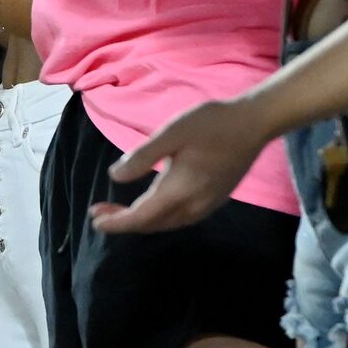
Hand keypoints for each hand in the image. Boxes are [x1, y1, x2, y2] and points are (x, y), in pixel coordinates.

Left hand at [92, 96, 274, 233]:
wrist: (253, 124)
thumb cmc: (211, 123)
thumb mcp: (172, 132)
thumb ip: (144, 156)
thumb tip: (115, 177)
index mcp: (179, 190)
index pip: (141, 217)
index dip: (117, 222)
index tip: (95, 220)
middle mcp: (193, 206)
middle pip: (152, 224)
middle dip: (124, 222)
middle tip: (98, 212)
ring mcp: (206, 206)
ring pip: (166, 223)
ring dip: (141, 220)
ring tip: (119, 210)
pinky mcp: (214, 201)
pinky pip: (179, 218)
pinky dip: (158, 216)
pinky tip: (151, 204)